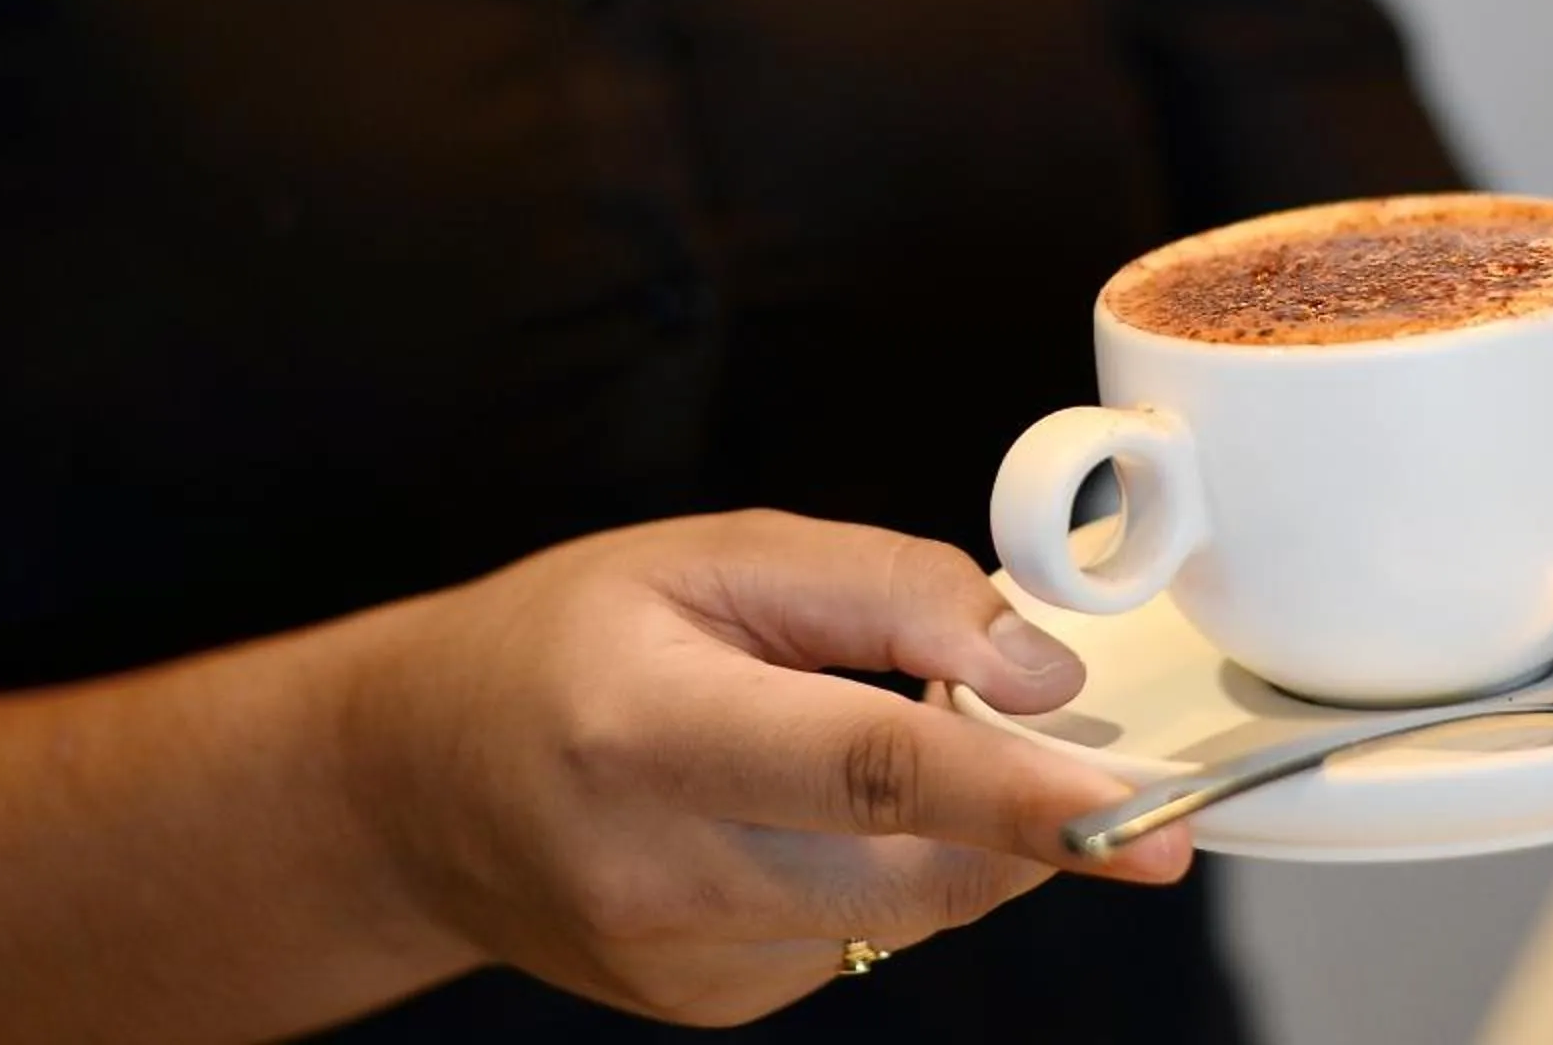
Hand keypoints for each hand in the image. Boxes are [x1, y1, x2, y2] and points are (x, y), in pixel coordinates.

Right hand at [344, 511, 1187, 1026]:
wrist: (411, 785)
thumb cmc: (564, 639)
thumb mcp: (713, 553)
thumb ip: (889, 589)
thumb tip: (1039, 673)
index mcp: (647, 724)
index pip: (875, 770)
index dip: (1022, 794)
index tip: (1141, 817)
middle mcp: (658, 867)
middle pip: (920, 867)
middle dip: (1034, 821)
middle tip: (1082, 757)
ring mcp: (679, 961)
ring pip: (909, 911)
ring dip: (948, 834)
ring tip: (857, 741)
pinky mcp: (707, 1008)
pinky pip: (858, 938)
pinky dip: (879, 872)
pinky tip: (797, 814)